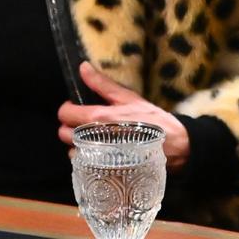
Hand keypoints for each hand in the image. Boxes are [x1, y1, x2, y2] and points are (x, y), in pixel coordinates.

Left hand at [57, 61, 189, 171]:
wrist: (174, 146)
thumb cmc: (153, 120)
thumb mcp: (129, 98)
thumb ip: (102, 84)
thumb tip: (83, 68)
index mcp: (98, 117)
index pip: (64, 114)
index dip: (68, 109)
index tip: (78, 108)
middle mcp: (93, 138)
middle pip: (64, 134)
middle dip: (71, 128)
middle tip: (87, 124)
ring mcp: (97, 157)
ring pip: (72, 151)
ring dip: (79, 146)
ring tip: (96, 140)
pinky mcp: (103, 171)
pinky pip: (84, 165)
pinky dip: (88, 159)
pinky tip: (102, 153)